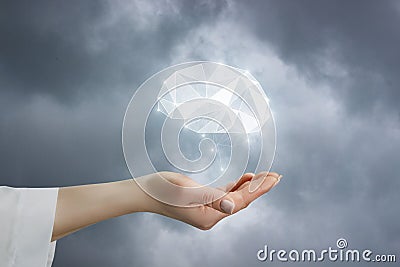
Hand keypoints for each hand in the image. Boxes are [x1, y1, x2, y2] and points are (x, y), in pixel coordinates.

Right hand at [52, 171, 281, 239]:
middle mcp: (211, 216)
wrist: (146, 190)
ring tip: (266, 176)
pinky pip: (225, 194)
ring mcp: (207, 209)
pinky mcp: (203, 201)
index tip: (274, 178)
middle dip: (258, 188)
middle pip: (241, 201)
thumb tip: (231, 205)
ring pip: (234, 197)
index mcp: (209, 217)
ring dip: (249, 187)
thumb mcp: (187, 192)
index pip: (240, 202)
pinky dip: (235, 186)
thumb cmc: (163, 189)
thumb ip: (212, 197)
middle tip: (276, 175)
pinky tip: (245, 178)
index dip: (258, 189)